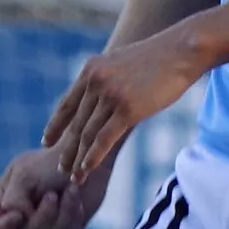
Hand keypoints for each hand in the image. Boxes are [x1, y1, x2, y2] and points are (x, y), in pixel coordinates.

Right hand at [0, 145, 113, 228]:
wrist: (82, 157)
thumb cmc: (48, 161)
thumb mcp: (23, 174)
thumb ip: (13, 200)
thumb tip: (21, 221)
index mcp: (4, 202)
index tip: (18, 216)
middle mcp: (23, 218)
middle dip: (42, 217)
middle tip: (52, 194)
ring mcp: (46, 225)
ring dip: (63, 211)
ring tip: (70, 188)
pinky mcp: (68, 227)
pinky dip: (74, 215)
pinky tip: (76, 196)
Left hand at [38, 24, 209, 186]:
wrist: (182, 50)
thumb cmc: (160, 58)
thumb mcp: (123, 63)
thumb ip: (107, 79)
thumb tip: (101, 97)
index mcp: (91, 70)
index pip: (66, 104)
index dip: (55, 125)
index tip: (46, 141)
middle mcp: (96, 81)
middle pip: (75, 123)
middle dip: (66, 149)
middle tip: (60, 168)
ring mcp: (110, 95)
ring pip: (86, 135)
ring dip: (77, 159)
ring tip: (74, 177)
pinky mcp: (128, 109)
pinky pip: (103, 139)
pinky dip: (92, 158)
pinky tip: (86, 170)